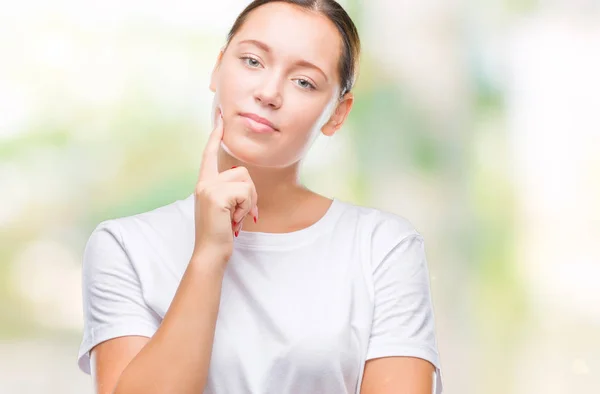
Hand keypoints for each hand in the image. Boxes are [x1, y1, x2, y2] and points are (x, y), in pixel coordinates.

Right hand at [192, 108, 258, 262]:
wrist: (210, 251)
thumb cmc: (220, 232)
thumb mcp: (224, 207)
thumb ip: (230, 191)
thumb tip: (245, 184)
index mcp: (204, 183)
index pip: (209, 153)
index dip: (215, 135)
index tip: (220, 116)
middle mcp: (204, 182)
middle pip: (242, 171)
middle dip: (250, 194)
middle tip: (241, 214)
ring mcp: (208, 188)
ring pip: (246, 181)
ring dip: (248, 202)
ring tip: (235, 217)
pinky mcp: (216, 195)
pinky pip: (245, 192)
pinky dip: (246, 208)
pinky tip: (234, 220)